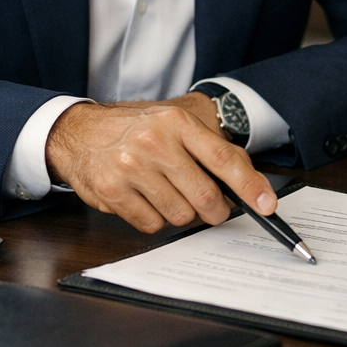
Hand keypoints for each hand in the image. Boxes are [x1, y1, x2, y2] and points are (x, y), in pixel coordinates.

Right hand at [45, 93, 277, 233]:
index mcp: (178, 122)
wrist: (80, 132)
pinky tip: (145, 200)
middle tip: (213, 210)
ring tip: (168, 194)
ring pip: (180, 215)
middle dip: (215, 211)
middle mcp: (155, 141)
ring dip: (181, 214)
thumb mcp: (176, 126)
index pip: (224, 158)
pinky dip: (155, 219)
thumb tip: (252, 187)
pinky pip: (151, 225)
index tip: (267, 205)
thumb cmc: (138, 131)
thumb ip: (213, 151)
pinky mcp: (111, 191)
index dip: (250, 186)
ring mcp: (131, 167)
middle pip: (205, 196)